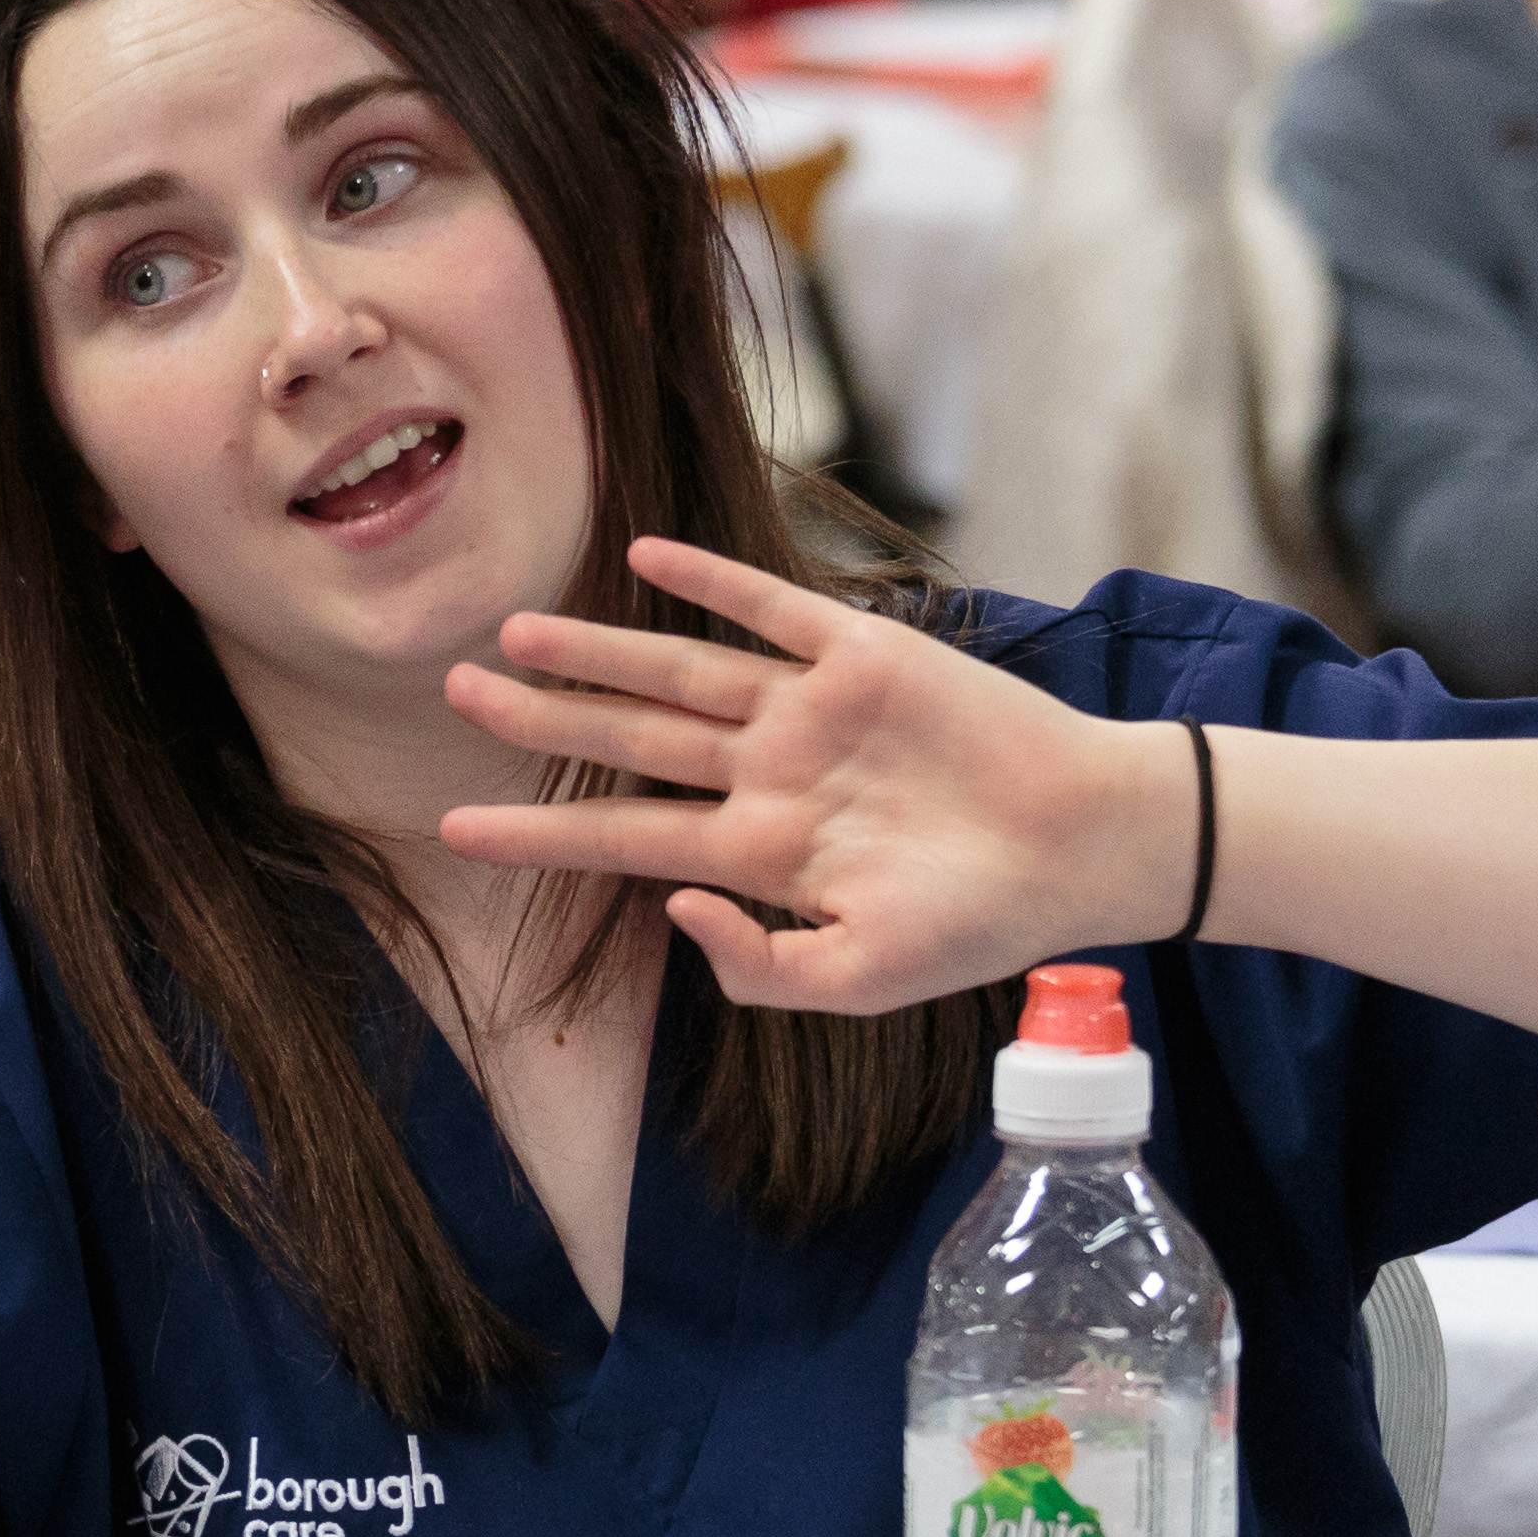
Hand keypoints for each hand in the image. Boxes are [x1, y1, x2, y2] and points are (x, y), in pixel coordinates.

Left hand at [434, 536, 1187, 1013]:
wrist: (1088, 848)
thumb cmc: (981, 925)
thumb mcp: (860, 981)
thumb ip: (757, 963)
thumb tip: (667, 901)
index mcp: (757, 851)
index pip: (619, 837)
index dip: (534, 833)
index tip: (449, 827)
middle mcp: (767, 773)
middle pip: (626, 741)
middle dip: (537, 721)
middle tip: (451, 693)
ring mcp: (809, 710)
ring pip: (677, 672)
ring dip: (596, 650)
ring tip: (512, 632)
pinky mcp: (864, 654)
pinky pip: (768, 609)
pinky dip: (707, 580)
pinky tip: (642, 555)